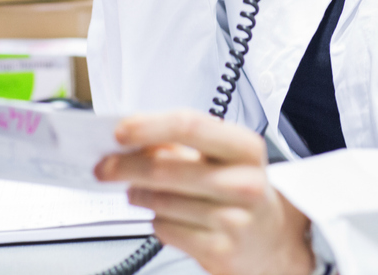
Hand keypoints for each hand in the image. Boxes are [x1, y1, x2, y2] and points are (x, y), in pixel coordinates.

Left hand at [96, 110, 314, 274]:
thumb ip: (180, 144)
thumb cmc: (241, 191)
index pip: (190, 126)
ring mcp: (234, 219)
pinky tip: (165, 215)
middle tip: (104, 166)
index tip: (120, 130)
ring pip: (161, 202)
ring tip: (136, 191)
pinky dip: (156, 221)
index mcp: (245, 148)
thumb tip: (132, 138)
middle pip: (167, 168)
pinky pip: (166, 229)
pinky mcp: (220, 251)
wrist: (272, 241)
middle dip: (126, 166)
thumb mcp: (223, 158)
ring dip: (138, 194)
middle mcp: (244, 182)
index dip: (148, 126)